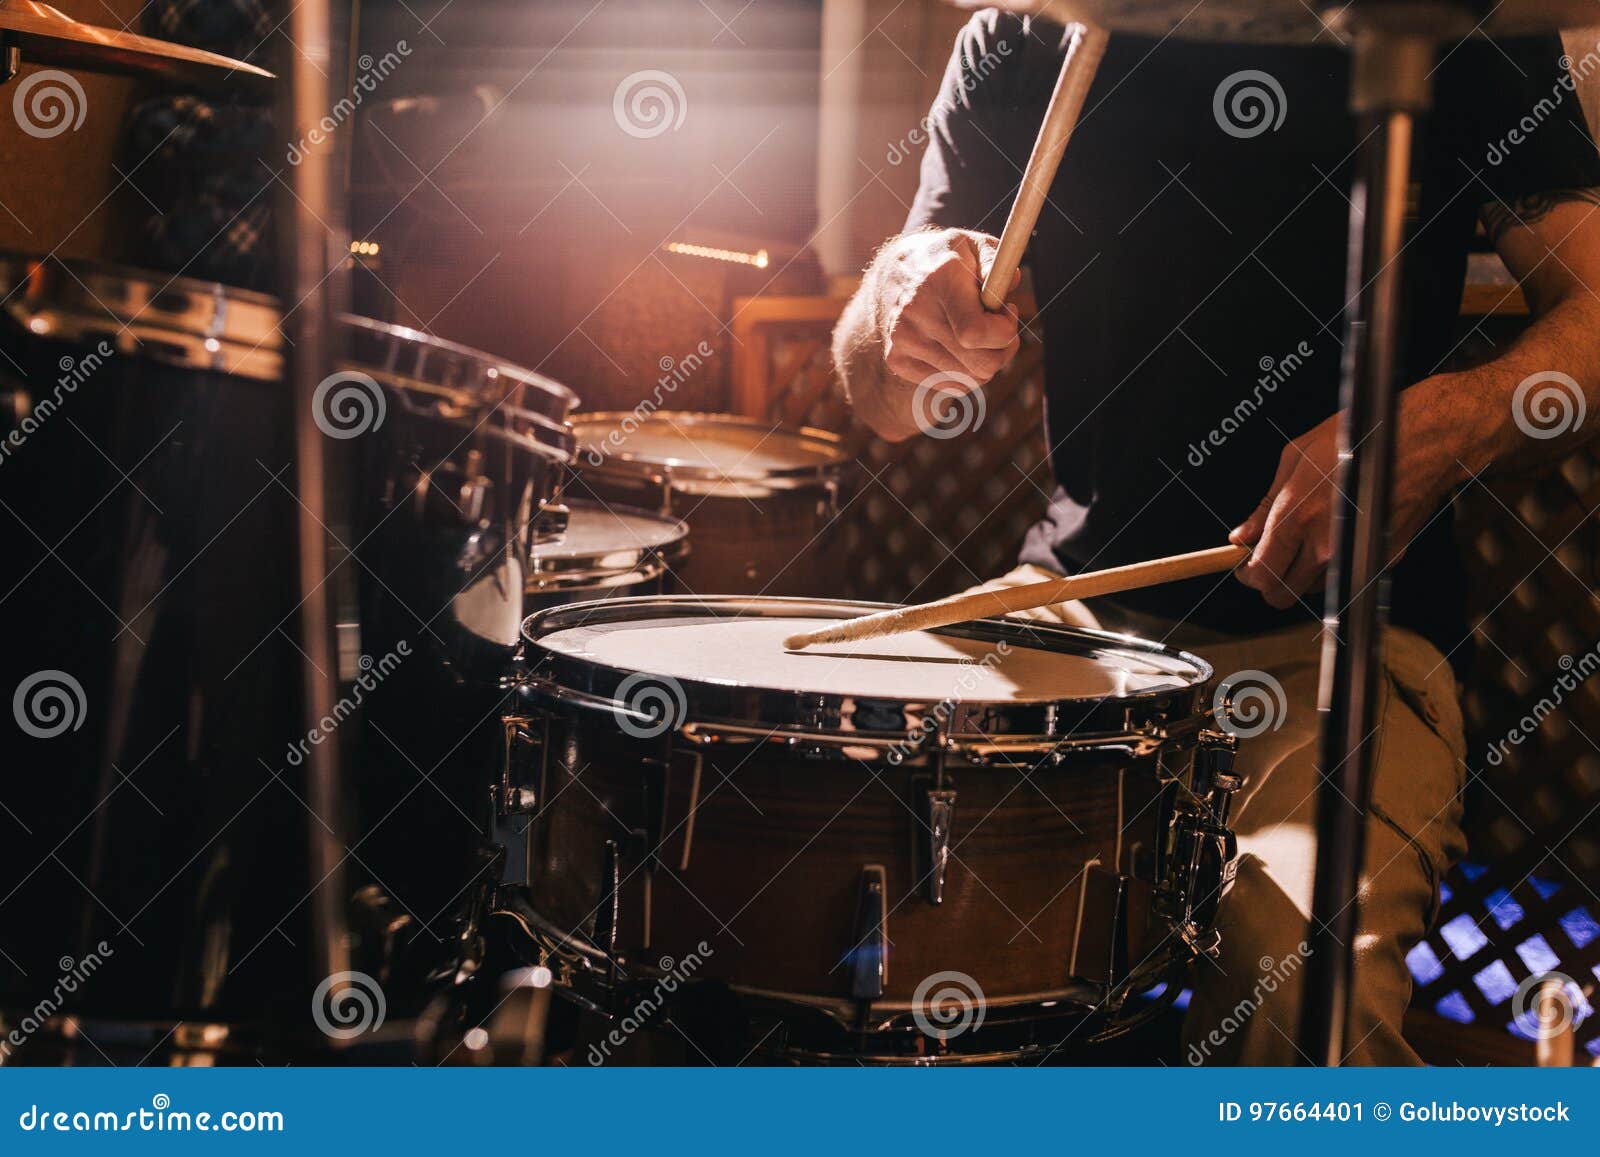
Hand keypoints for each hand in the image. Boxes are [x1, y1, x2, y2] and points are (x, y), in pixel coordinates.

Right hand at [878, 229, 1020, 390]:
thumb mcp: (973, 244)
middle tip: (1001, 330)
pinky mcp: (897, 360)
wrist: (894, 273)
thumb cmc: (946, 260)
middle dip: (1003, 351)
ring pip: (969, 379)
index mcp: (939, 280)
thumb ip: (996, 259)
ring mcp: (903, 340)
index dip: (1004, 332)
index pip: (976, 333)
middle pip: (979, 364)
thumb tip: (1012, 281)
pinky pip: (949, 385)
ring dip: (984, 362)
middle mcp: (916, 312)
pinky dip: (964, 372)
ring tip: (977, 335)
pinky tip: (958, 347)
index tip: (1008, 313)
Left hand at [1229, 389, 1463, 609]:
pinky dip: (1335, 565)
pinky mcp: (1382, 560)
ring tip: (1308, 539)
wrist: (1422, 442)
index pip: (1261, 574)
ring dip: (1302, 574)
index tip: (1244, 567)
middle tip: (1270, 560)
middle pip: (1283, 595)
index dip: (1247, 575)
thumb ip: (1264, 504)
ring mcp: (1356, 556)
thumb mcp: (1296, 457)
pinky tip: (1339, 532)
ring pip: (1313, 589)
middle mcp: (1326, 545)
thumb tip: (1242, 535)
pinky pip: (1346, 576)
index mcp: (1298, 518)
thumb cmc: (1359, 438)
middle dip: (1270, 583)